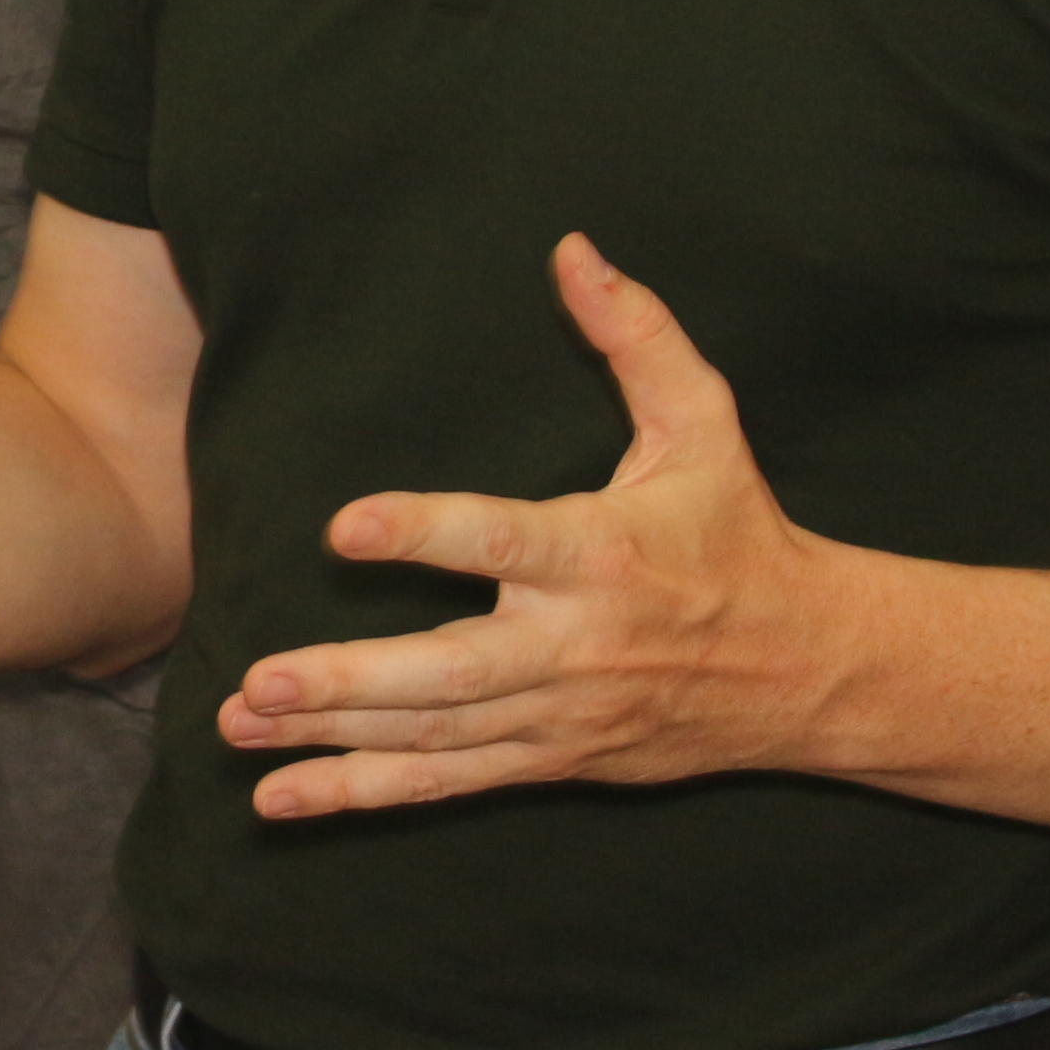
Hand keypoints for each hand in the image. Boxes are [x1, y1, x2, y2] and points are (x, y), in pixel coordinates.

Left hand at [218, 234, 852, 815]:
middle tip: (260, 677)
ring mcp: (558, 715)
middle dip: (351, 680)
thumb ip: (637, 337)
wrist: (811, 670)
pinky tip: (282, 799)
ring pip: (434, 736)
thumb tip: (574, 249)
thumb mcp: (705, 426)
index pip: (501, 542)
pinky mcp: (550, 759)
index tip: (345, 526)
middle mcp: (574, 646)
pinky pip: (446, 783)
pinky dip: (363, 794)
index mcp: (601, 555)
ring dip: (331, 738)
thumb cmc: (740, 532)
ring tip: (238, 725)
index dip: (424, 535)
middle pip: (451, 672)